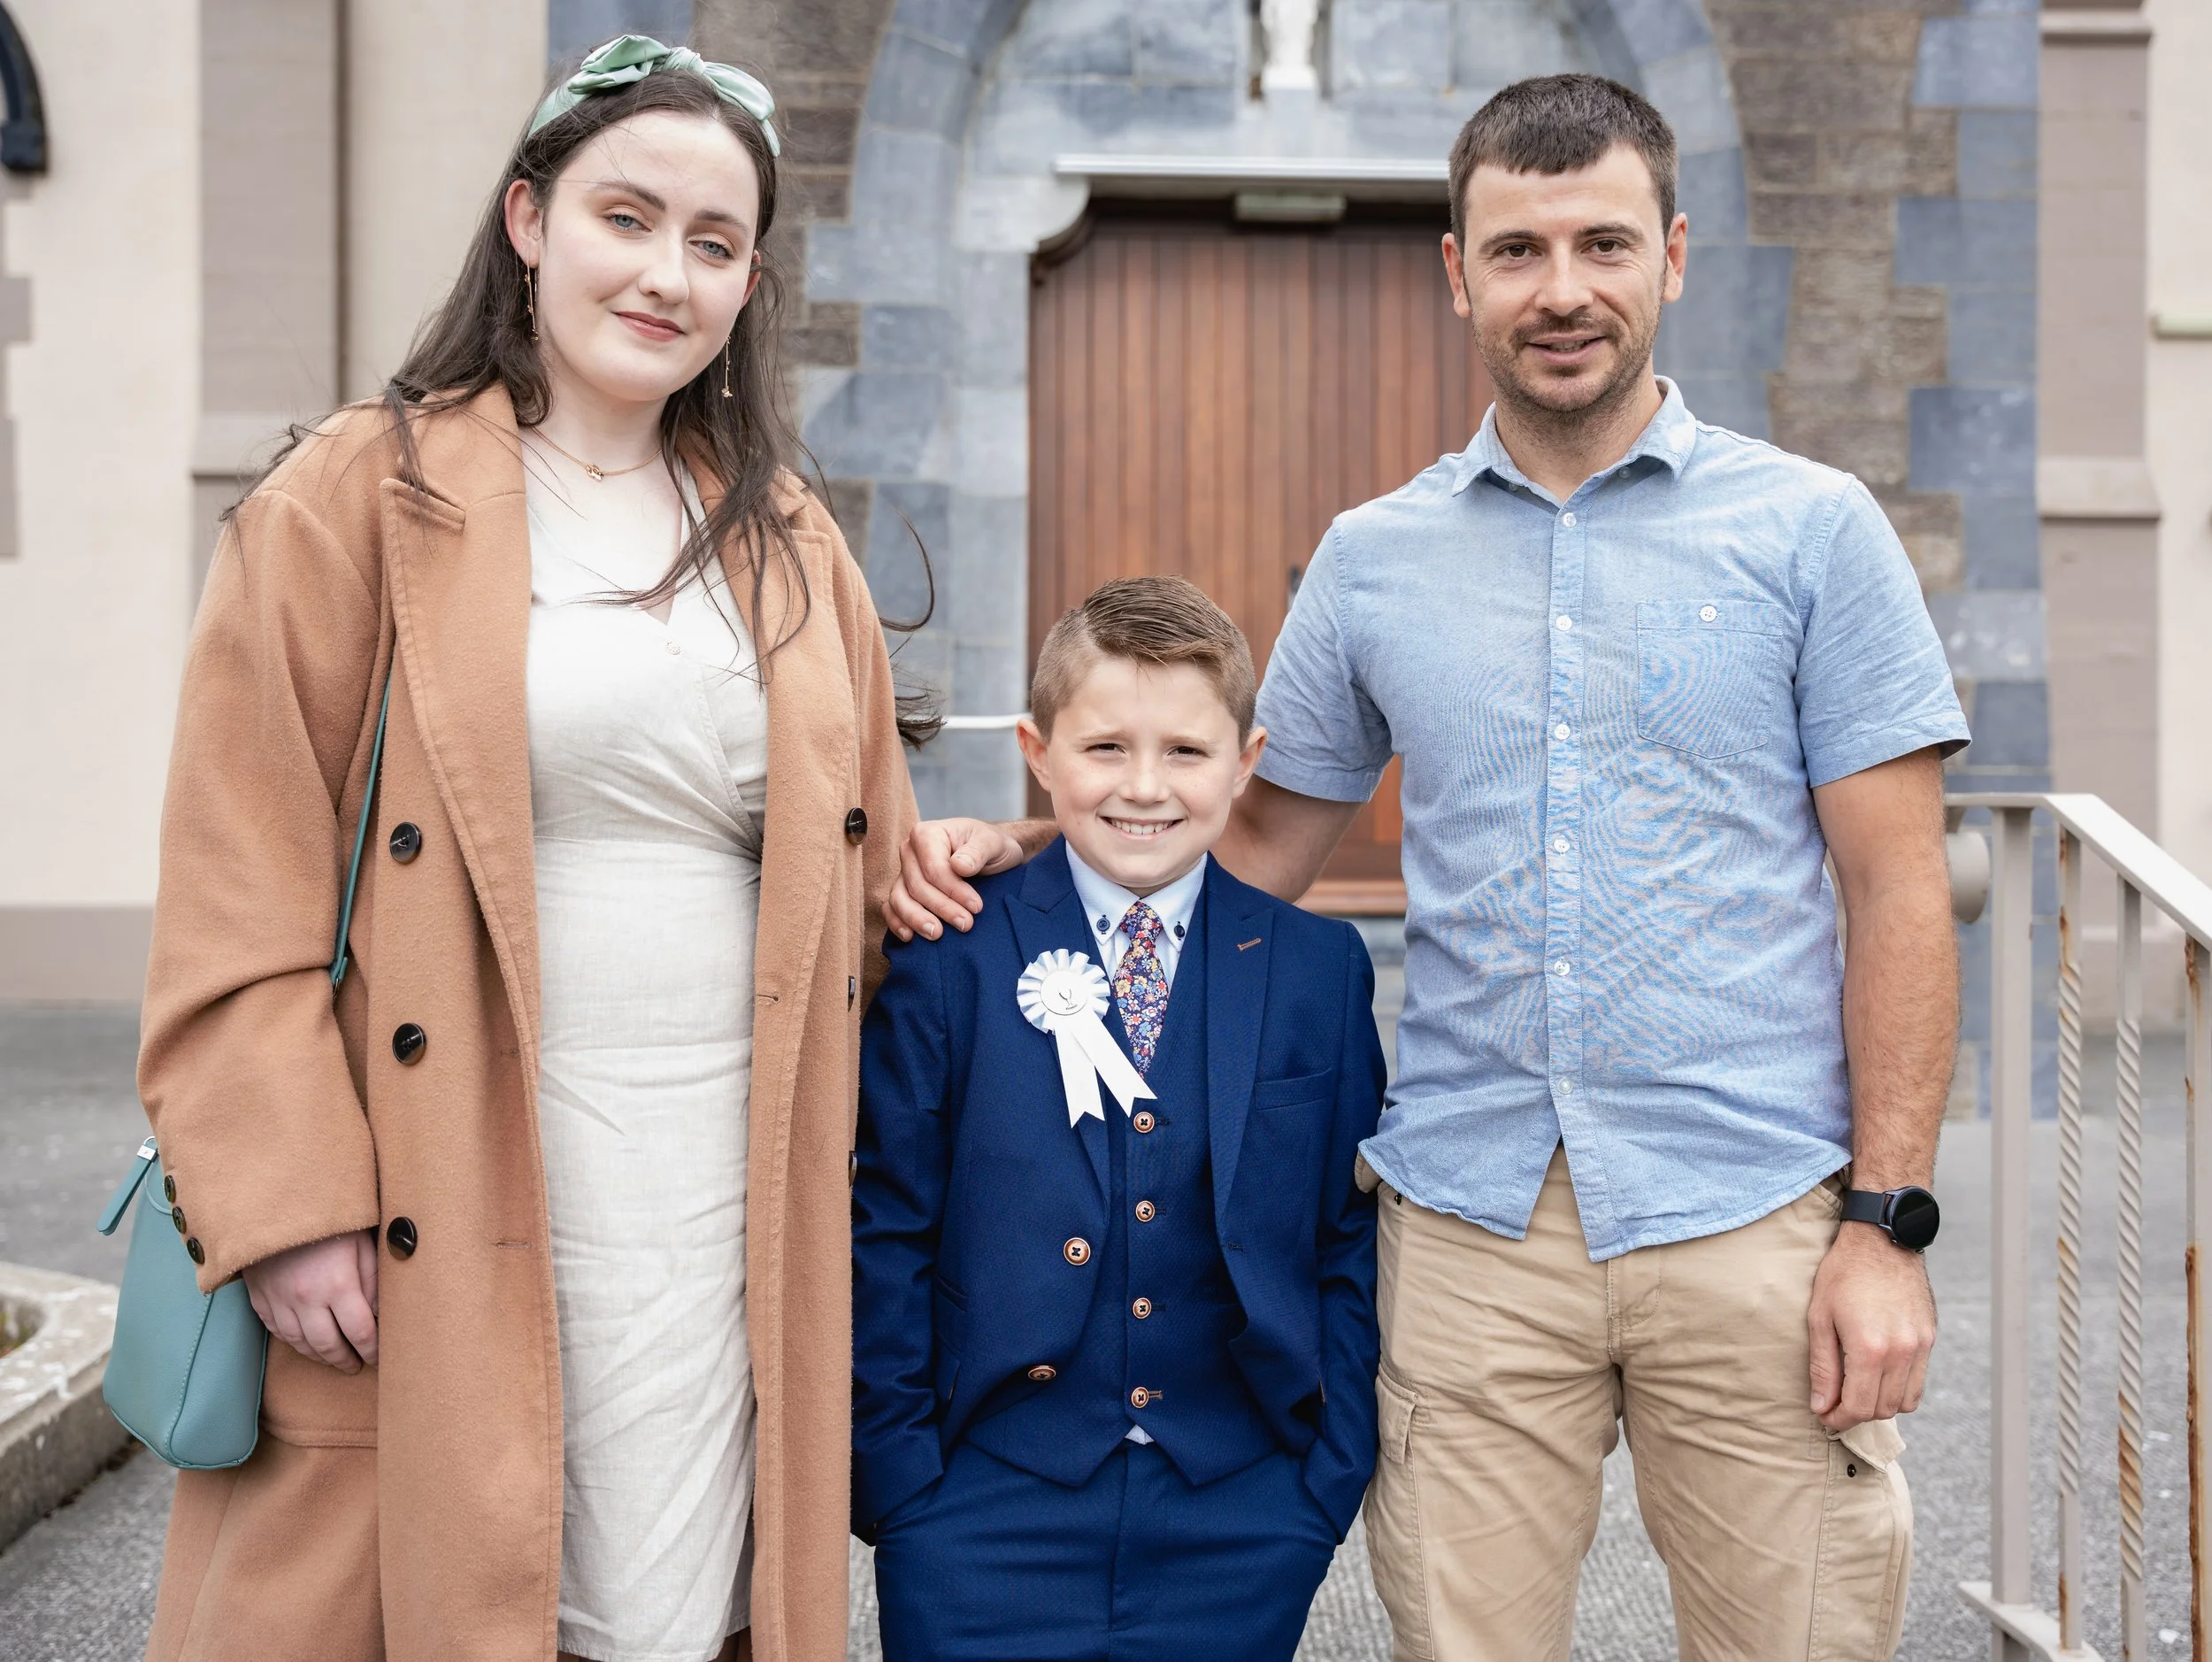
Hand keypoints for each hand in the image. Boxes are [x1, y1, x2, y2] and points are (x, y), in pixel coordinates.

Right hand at [242, 1229, 379, 1372]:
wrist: (273, 1198)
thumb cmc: (328, 1215)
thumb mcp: (362, 1241)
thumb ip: (373, 1280)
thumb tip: (382, 1312)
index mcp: (338, 1285)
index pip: (361, 1332)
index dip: (372, 1350)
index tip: (380, 1358)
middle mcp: (306, 1299)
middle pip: (328, 1346)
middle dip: (346, 1360)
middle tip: (357, 1365)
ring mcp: (279, 1300)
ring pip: (300, 1343)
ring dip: (319, 1356)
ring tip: (334, 1359)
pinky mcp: (259, 1297)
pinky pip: (276, 1330)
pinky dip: (293, 1342)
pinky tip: (305, 1343)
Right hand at [886, 817, 1028, 941]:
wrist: (989, 853)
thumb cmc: (989, 845)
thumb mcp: (992, 843)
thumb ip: (977, 852)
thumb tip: (959, 866)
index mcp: (926, 834)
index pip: (934, 869)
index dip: (953, 891)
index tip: (976, 906)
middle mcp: (909, 851)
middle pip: (917, 886)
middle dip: (941, 908)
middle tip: (966, 924)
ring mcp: (904, 871)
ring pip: (899, 899)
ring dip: (917, 919)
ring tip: (936, 935)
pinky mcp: (903, 889)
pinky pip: (892, 907)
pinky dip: (897, 922)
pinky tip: (910, 937)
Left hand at [1806, 1222, 1934, 1429]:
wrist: (1881, 1239)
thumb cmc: (1843, 1273)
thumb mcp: (1820, 1318)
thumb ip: (1823, 1367)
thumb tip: (1822, 1406)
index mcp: (1871, 1348)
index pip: (1859, 1407)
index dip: (1839, 1419)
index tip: (1825, 1416)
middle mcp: (1902, 1352)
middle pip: (1883, 1409)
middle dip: (1856, 1414)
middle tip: (1835, 1404)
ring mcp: (1921, 1346)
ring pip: (1905, 1401)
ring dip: (1879, 1404)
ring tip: (1856, 1390)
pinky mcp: (1930, 1338)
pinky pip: (1918, 1381)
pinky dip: (1899, 1389)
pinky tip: (1877, 1375)